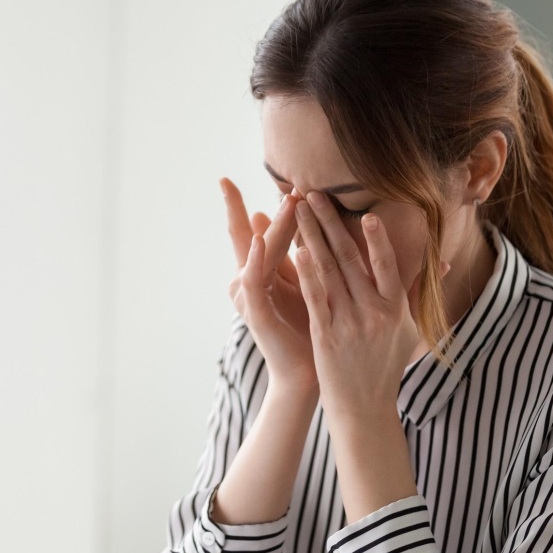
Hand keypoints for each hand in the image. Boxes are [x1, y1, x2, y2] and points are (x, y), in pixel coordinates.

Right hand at [221, 177, 316, 389]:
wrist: (308, 373)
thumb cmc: (311, 331)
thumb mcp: (310, 287)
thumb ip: (310, 258)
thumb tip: (324, 227)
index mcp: (263, 273)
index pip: (252, 231)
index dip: (241, 206)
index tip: (227, 179)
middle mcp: (250, 280)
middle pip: (248, 235)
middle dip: (252, 208)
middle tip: (263, 181)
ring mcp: (249, 295)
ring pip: (257, 251)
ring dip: (270, 225)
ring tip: (285, 200)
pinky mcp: (254, 310)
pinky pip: (253, 279)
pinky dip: (254, 258)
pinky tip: (257, 238)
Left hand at [292, 191, 451, 421]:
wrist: (364, 408)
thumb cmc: (386, 367)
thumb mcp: (410, 331)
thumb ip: (418, 294)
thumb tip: (443, 264)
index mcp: (396, 309)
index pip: (386, 265)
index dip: (377, 239)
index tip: (366, 212)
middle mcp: (374, 313)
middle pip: (350, 259)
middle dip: (330, 223)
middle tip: (313, 194)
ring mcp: (349, 324)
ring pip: (329, 272)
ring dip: (312, 237)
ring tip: (298, 211)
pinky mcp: (326, 336)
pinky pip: (316, 298)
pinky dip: (307, 273)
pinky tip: (297, 251)